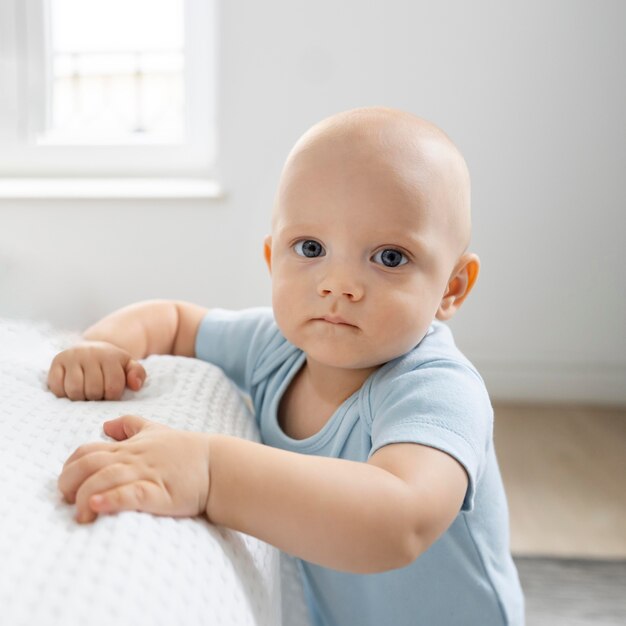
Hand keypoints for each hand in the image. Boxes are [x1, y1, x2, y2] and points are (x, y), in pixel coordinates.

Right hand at [47, 340, 146, 400]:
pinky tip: (71, 389)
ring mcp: (71, 357)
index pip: (112, 388)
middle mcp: (90, 353)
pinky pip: (57, 387)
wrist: (92, 348)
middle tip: (97, 393)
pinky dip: (63, 393)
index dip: (112, 396)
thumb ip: (137, 374)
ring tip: (85, 393)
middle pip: (93, 391)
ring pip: (74, 390)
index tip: (110, 393)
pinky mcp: (56, 361)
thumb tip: (135, 385)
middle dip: (97, 397)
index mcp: (110, 356)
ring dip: (80, 398)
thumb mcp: (129, 365)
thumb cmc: (112, 363)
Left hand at [58, 415, 211, 523]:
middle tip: (67, 500)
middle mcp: (133, 458)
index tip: (67, 485)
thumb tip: (105, 425)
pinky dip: (111, 500)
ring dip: (85, 496)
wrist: (217, 465)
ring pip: (105, 478)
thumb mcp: (156, 430)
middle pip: (89, 464)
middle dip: (69, 482)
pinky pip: (131, 494)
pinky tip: (98, 506)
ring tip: (81, 514)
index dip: (69, 467)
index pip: (87, 451)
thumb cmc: (185, 450)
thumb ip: (130, 425)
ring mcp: (146, 474)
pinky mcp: (160, 493)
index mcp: (129, 447)